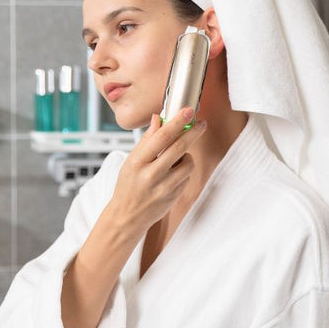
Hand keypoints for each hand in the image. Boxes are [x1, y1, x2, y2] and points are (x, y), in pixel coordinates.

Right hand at [106, 107, 207, 233]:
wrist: (127, 216)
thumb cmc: (127, 186)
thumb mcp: (131, 160)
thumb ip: (147, 140)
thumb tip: (158, 118)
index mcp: (138, 161)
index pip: (162, 137)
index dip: (177, 122)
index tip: (188, 111)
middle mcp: (151, 174)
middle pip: (179, 147)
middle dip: (193, 132)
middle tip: (201, 124)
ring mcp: (165, 186)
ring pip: (188, 163)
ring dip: (186, 156)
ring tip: (176, 159)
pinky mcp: (174, 196)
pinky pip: (186, 176)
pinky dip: (183, 171)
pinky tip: (172, 174)